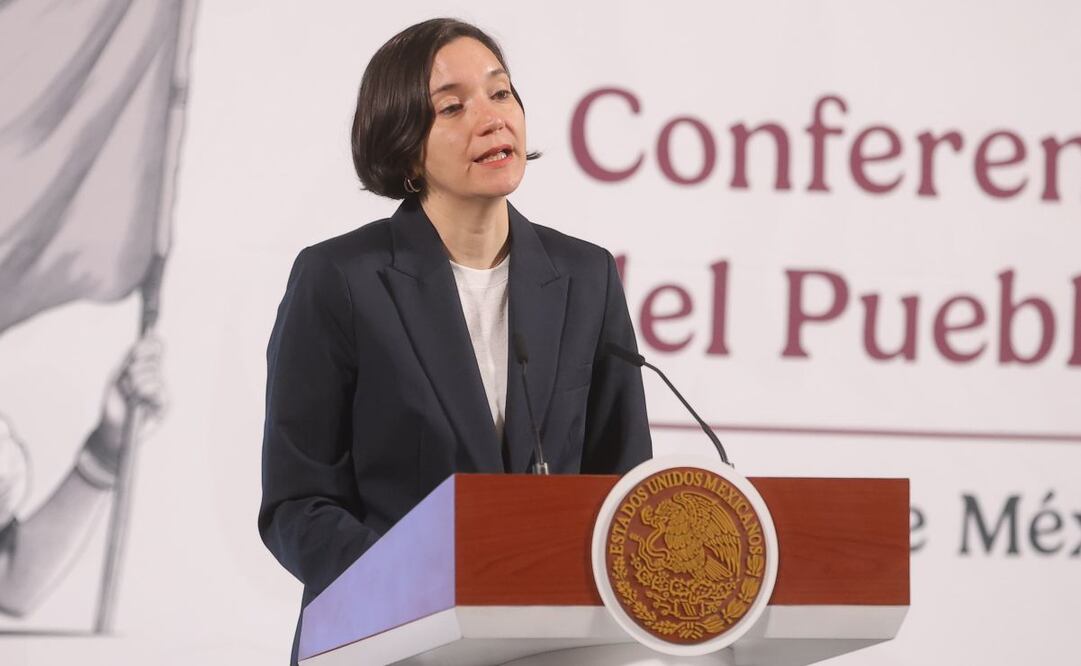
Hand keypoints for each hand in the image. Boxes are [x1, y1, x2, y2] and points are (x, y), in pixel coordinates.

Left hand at [96, 334, 167, 456]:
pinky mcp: (165, 404)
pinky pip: (157, 388)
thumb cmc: (114, 403)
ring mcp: (162, 390)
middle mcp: (157, 377)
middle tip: (125, 383)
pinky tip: (137, 400)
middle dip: (134, 367)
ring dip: (135, 382)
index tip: (135, 350)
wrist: (111, 429)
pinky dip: (143, 392)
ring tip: (128, 395)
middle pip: (154, 358)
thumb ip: (132, 358)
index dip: (149, 344)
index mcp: (146, 368)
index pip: (156, 347)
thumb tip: (148, 338)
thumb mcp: (117, 376)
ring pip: (153, 372)